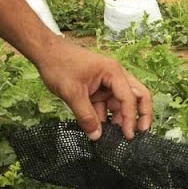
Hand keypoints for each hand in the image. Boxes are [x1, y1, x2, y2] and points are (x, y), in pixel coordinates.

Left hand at [35, 40, 152, 139]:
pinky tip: (100, 128)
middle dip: (141, 114)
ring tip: (115, 136)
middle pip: (138, 95)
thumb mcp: (71, 92)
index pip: (129, 98)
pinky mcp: (99, 88)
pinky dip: (107, 116)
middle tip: (141, 133)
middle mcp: (115, 76)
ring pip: (123, 102)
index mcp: (113, 72)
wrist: (45, 52)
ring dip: (121, 118)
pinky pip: (108, 104)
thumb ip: (85, 116)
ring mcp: (108, 82)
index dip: (130, 118)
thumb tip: (96, 136)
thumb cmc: (59, 65)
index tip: (128, 136)